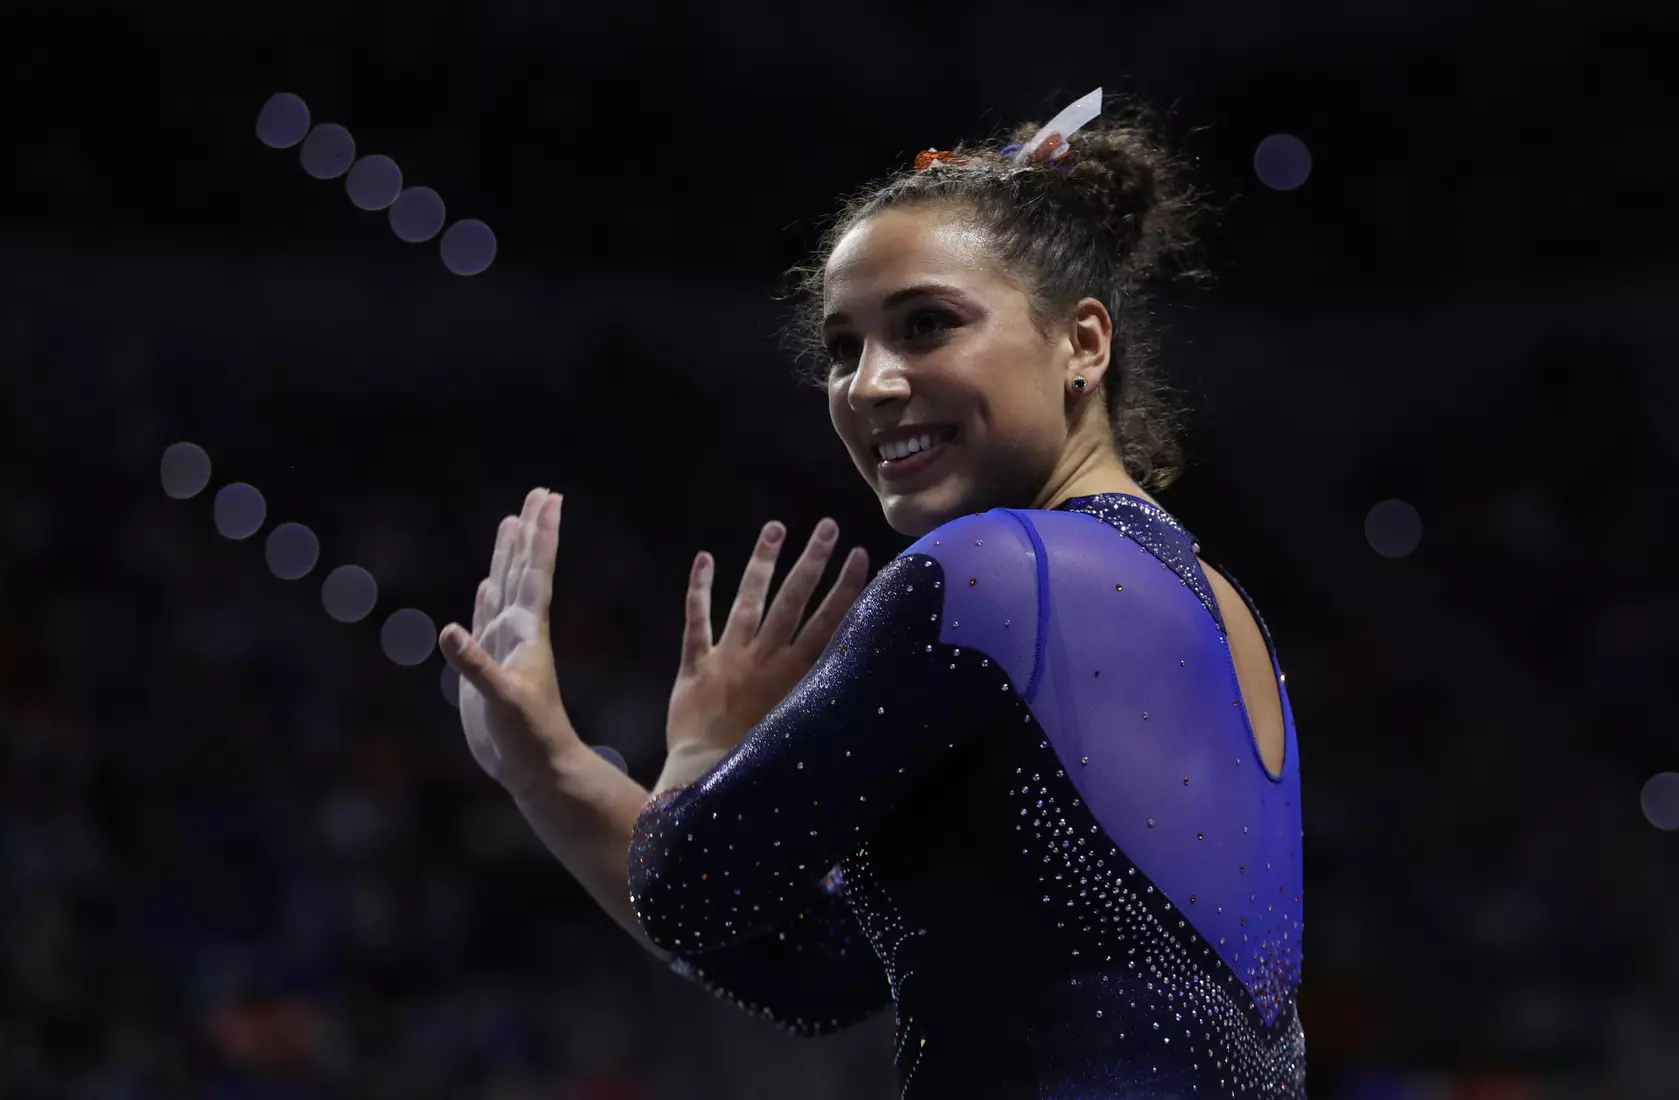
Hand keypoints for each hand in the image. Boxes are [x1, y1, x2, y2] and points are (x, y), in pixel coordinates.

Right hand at [439, 487, 581, 798]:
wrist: (536, 769)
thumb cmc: (529, 737)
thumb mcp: (502, 700)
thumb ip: (475, 665)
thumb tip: (449, 629)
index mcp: (527, 632)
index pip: (534, 572)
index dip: (540, 536)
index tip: (550, 499)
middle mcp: (518, 632)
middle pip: (522, 569)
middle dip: (529, 532)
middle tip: (540, 493)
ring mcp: (502, 648)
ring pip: (505, 588)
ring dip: (508, 556)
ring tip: (512, 524)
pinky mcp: (487, 669)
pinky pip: (485, 624)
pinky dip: (485, 601)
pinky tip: (485, 587)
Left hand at [666, 518, 869, 762]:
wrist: (705, 781)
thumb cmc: (759, 767)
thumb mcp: (803, 736)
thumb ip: (827, 710)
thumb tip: (870, 704)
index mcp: (795, 676)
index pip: (828, 621)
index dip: (847, 587)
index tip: (861, 555)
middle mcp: (764, 658)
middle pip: (793, 599)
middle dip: (813, 560)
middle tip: (828, 526)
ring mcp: (728, 657)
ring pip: (749, 598)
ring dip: (764, 561)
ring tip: (776, 527)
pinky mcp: (695, 665)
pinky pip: (696, 619)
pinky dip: (699, 588)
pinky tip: (703, 558)